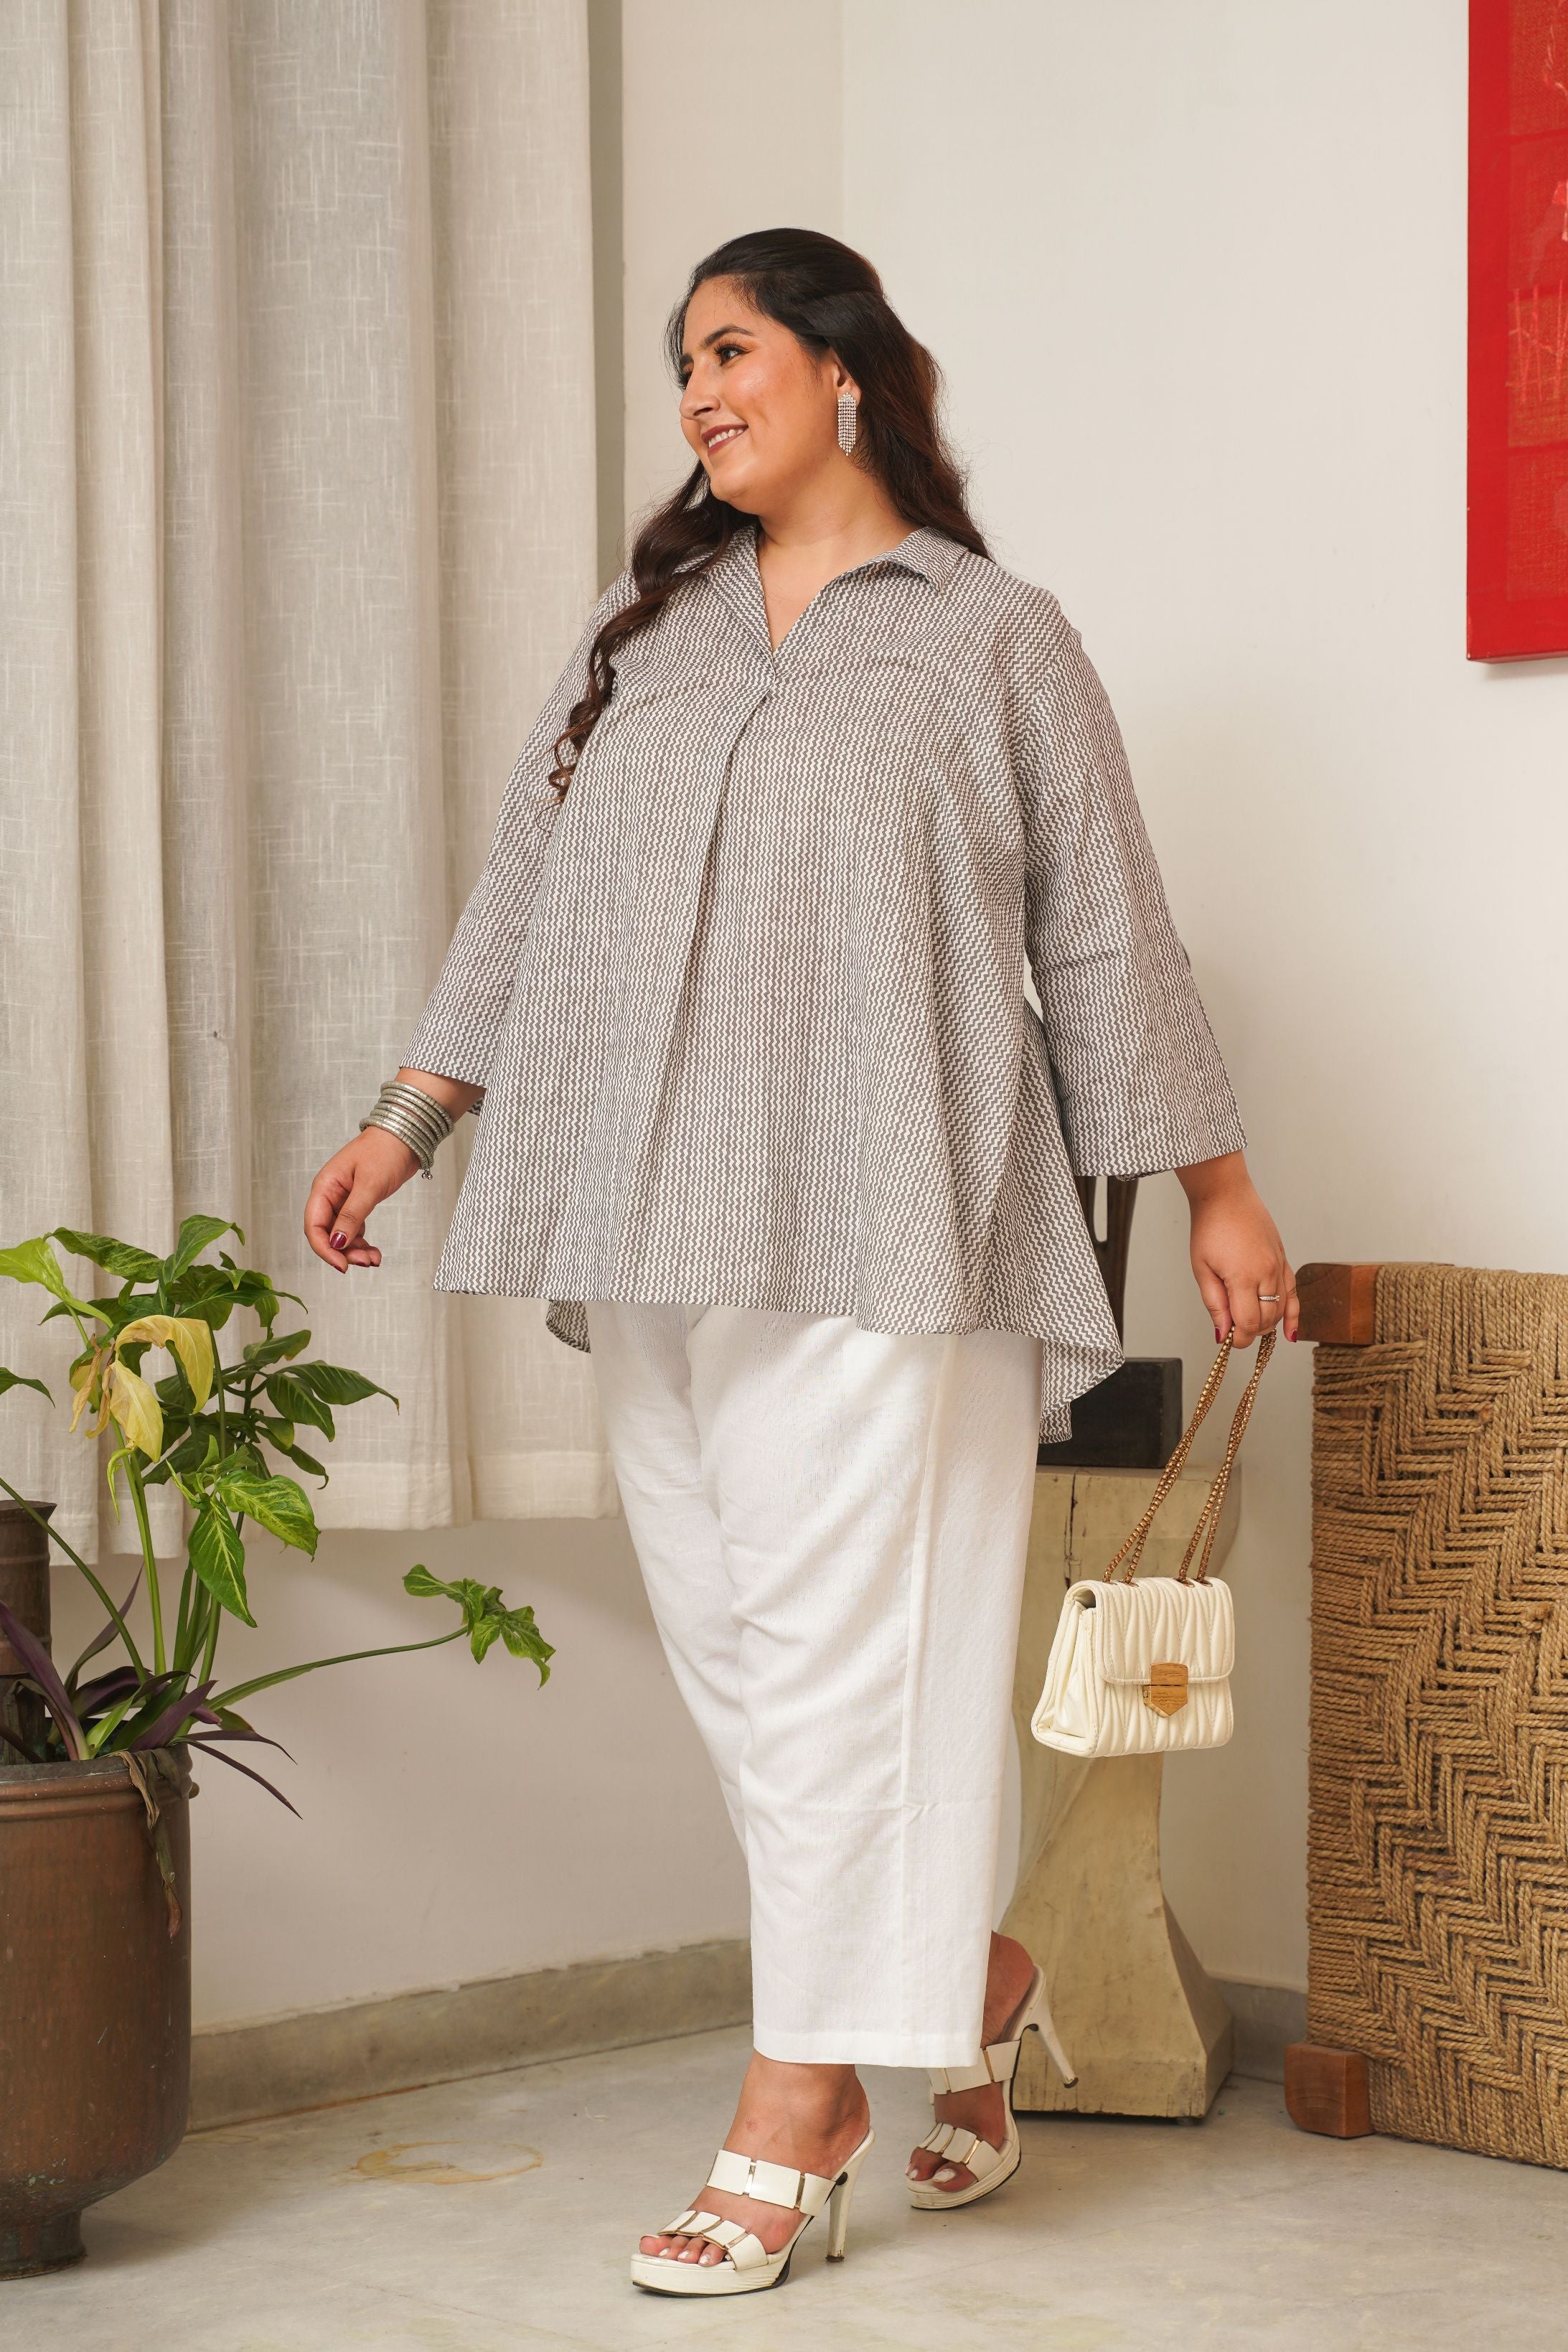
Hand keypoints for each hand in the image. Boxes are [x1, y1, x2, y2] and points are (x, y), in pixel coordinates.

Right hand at [303, 1127, 421, 1273]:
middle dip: (343, 1252)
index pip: (314, 1226)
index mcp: (325, 1187)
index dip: (324, 1248)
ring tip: (374, 1259)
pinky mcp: (359, 1203)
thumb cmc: (385, 1151)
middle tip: (366, 1262)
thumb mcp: (369, 1185)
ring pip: (342, 1235)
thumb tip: (337, 1243)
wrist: (406, 1136)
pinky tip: (374, 1251)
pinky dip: (363, 1243)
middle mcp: (331, 1195)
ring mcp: (344, 1200)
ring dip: (355, 1251)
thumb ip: (352, 1215)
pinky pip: (354, 1230)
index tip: (342, 1265)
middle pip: (327, 1234)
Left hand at [1174, 1151, 1297, 1344]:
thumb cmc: (1211, 1226)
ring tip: (1251, 1328)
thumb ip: (1214, 1303)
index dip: (1238, 1339)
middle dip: (1250, 1332)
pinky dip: (1292, 1314)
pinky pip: (1293, 1292)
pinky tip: (1289, 1332)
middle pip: (1266, 1320)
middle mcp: (1267, 1273)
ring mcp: (1279, 1266)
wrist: (1226, 1195)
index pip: (1248, 1324)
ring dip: (1267, 1324)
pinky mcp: (1283, 1259)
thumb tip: (1222, 1332)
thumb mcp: (1202, 1269)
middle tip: (1233, 1331)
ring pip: (1281, 1309)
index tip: (1228, 1341)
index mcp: (1244, 1277)